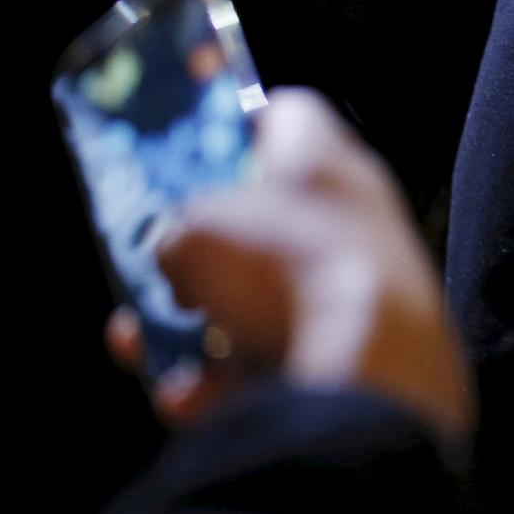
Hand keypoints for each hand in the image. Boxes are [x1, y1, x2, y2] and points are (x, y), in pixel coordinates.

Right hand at [107, 91, 472, 443]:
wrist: (367, 370)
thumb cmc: (284, 271)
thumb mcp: (197, 230)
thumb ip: (177, 233)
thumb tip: (178, 260)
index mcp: (328, 164)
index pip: (285, 117)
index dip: (232, 124)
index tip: (189, 148)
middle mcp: (354, 220)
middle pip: (264, 219)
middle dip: (200, 252)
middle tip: (160, 267)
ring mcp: (361, 291)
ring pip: (258, 302)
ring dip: (195, 328)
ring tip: (146, 343)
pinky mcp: (359, 356)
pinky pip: (273, 367)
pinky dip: (222, 384)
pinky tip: (185, 397)